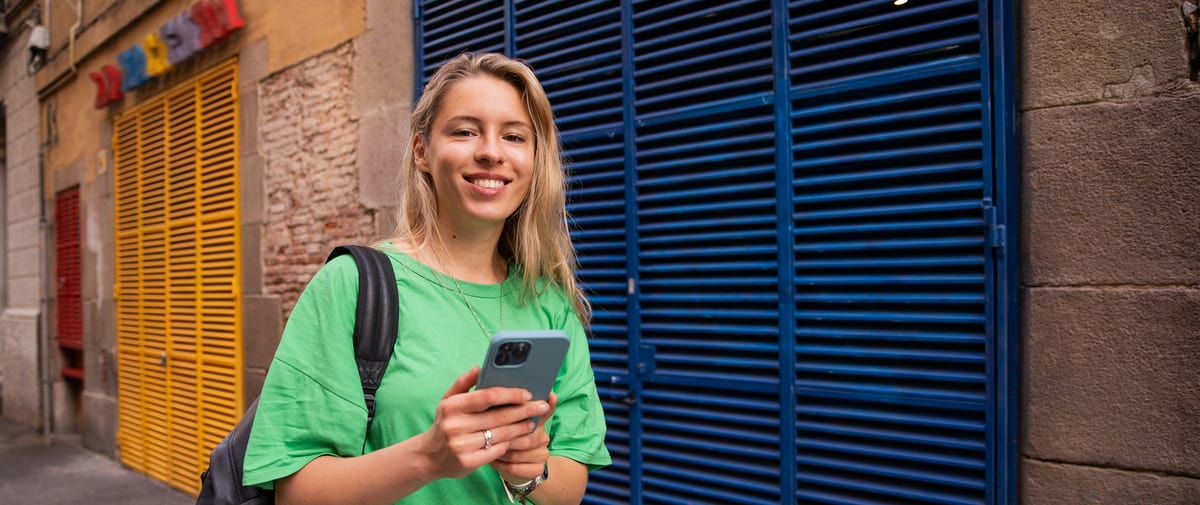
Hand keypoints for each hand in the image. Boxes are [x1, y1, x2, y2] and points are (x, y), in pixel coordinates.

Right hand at [420, 366, 545, 479]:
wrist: (428, 457)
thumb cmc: (445, 423)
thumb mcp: (448, 401)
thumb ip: (464, 383)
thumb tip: (479, 367)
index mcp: (452, 406)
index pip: (487, 396)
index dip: (510, 394)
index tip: (528, 394)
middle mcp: (455, 425)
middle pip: (499, 416)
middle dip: (524, 411)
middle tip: (541, 407)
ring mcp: (461, 445)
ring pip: (501, 434)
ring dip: (521, 428)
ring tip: (533, 422)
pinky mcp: (467, 462)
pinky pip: (496, 451)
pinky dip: (508, 444)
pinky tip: (518, 439)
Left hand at [490, 392, 556, 482]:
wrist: (513, 466)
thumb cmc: (506, 439)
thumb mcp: (506, 422)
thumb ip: (506, 407)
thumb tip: (497, 389)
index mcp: (537, 421)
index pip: (547, 410)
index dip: (549, 404)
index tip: (550, 396)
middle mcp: (543, 436)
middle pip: (528, 435)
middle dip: (508, 437)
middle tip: (490, 435)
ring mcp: (542, 453)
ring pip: (519, 453)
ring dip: (501, 451)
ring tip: (488, 448)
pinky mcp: (538, 469)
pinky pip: (516, 467)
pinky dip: (502, 465)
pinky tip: (493, 461)